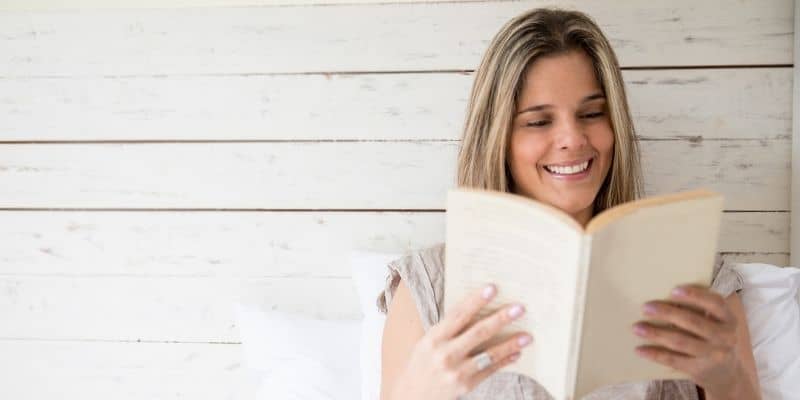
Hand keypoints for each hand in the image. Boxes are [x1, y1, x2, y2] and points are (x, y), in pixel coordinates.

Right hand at [388, 284, 532, 399]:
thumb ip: (448, 329)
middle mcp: (444, 354)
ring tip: (527, 336)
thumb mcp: (427, 342)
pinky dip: (504, 361)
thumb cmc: (421, 364)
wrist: (411, 395)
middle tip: (519, 308)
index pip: (458, 315)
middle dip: (501, 319)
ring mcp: (456, 371)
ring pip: (489, 354)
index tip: (492, 288)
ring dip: (510, 344)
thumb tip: (476, 309)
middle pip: (478, 332)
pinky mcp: (465, 386)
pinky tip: (516, 353)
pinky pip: (490, 370)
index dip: (476, 301)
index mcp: (433, 338)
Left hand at [632, 284, 754, 397]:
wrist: (728, 375)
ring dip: (656, 334)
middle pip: (693, 322)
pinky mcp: (699, 370)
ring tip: (637, 328)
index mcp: (728, 319)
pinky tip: (639, 349)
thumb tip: (664, 294)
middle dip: (667, 313)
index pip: (715, 303)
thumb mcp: (717, 322)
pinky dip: (655, 354)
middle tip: (645, 307)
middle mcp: (725, 337)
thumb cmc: (714, 338)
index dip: (695, 296)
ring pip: (680, 342)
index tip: (673, 290)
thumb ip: (700, 309)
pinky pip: (673, 361)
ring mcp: (713, 356)